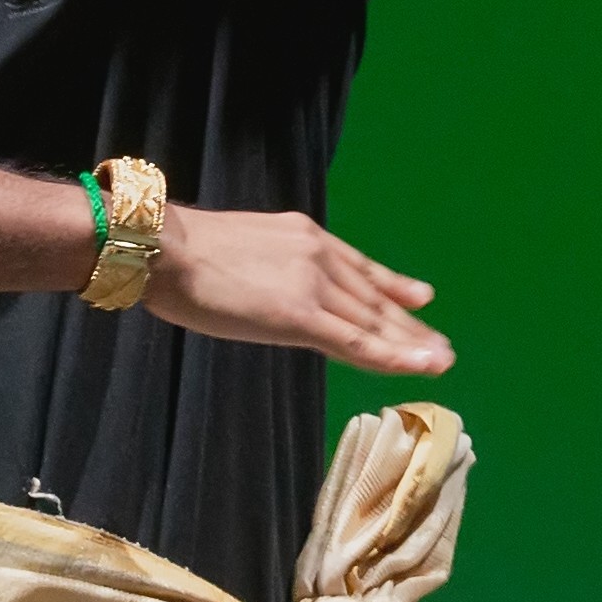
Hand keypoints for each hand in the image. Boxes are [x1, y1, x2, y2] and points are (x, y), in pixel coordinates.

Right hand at [143, 206, 452, 374]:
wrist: (161, 247)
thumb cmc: (177, 254)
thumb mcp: (237, 248)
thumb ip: (265, 266)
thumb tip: (266, 286)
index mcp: (302, 235)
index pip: (358, 268)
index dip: (392, 286)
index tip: (418, 298)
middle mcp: (318, 255)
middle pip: (373, 298)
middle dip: (409, 324)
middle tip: (440, 346)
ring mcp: (313, 285)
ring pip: (372, 322)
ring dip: (410, 344)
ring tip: (440, 361)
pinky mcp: (301, 315)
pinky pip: (357, 341)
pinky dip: (394, 355)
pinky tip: (421, 366)